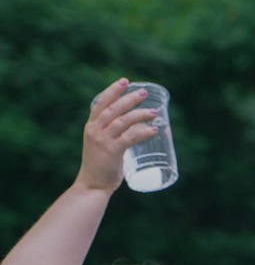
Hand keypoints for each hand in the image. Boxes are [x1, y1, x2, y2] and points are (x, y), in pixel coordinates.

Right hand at [78, 79, 156, 193]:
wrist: (92, 183)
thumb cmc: (100, 165)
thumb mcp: (101, 144)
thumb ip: (113, 134)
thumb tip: (138, 127)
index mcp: (91, 126)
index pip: (101, 103)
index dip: (113, 91)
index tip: (124, 81)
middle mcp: (95, 130)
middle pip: (113, 109)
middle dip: (129, 98)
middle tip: (144, 93)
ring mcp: (103, 140)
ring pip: (123, 121)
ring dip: (139, 114)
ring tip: (153, 112)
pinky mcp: (112, 151)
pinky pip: (129, 137)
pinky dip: (142, 132)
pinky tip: (153, 130)